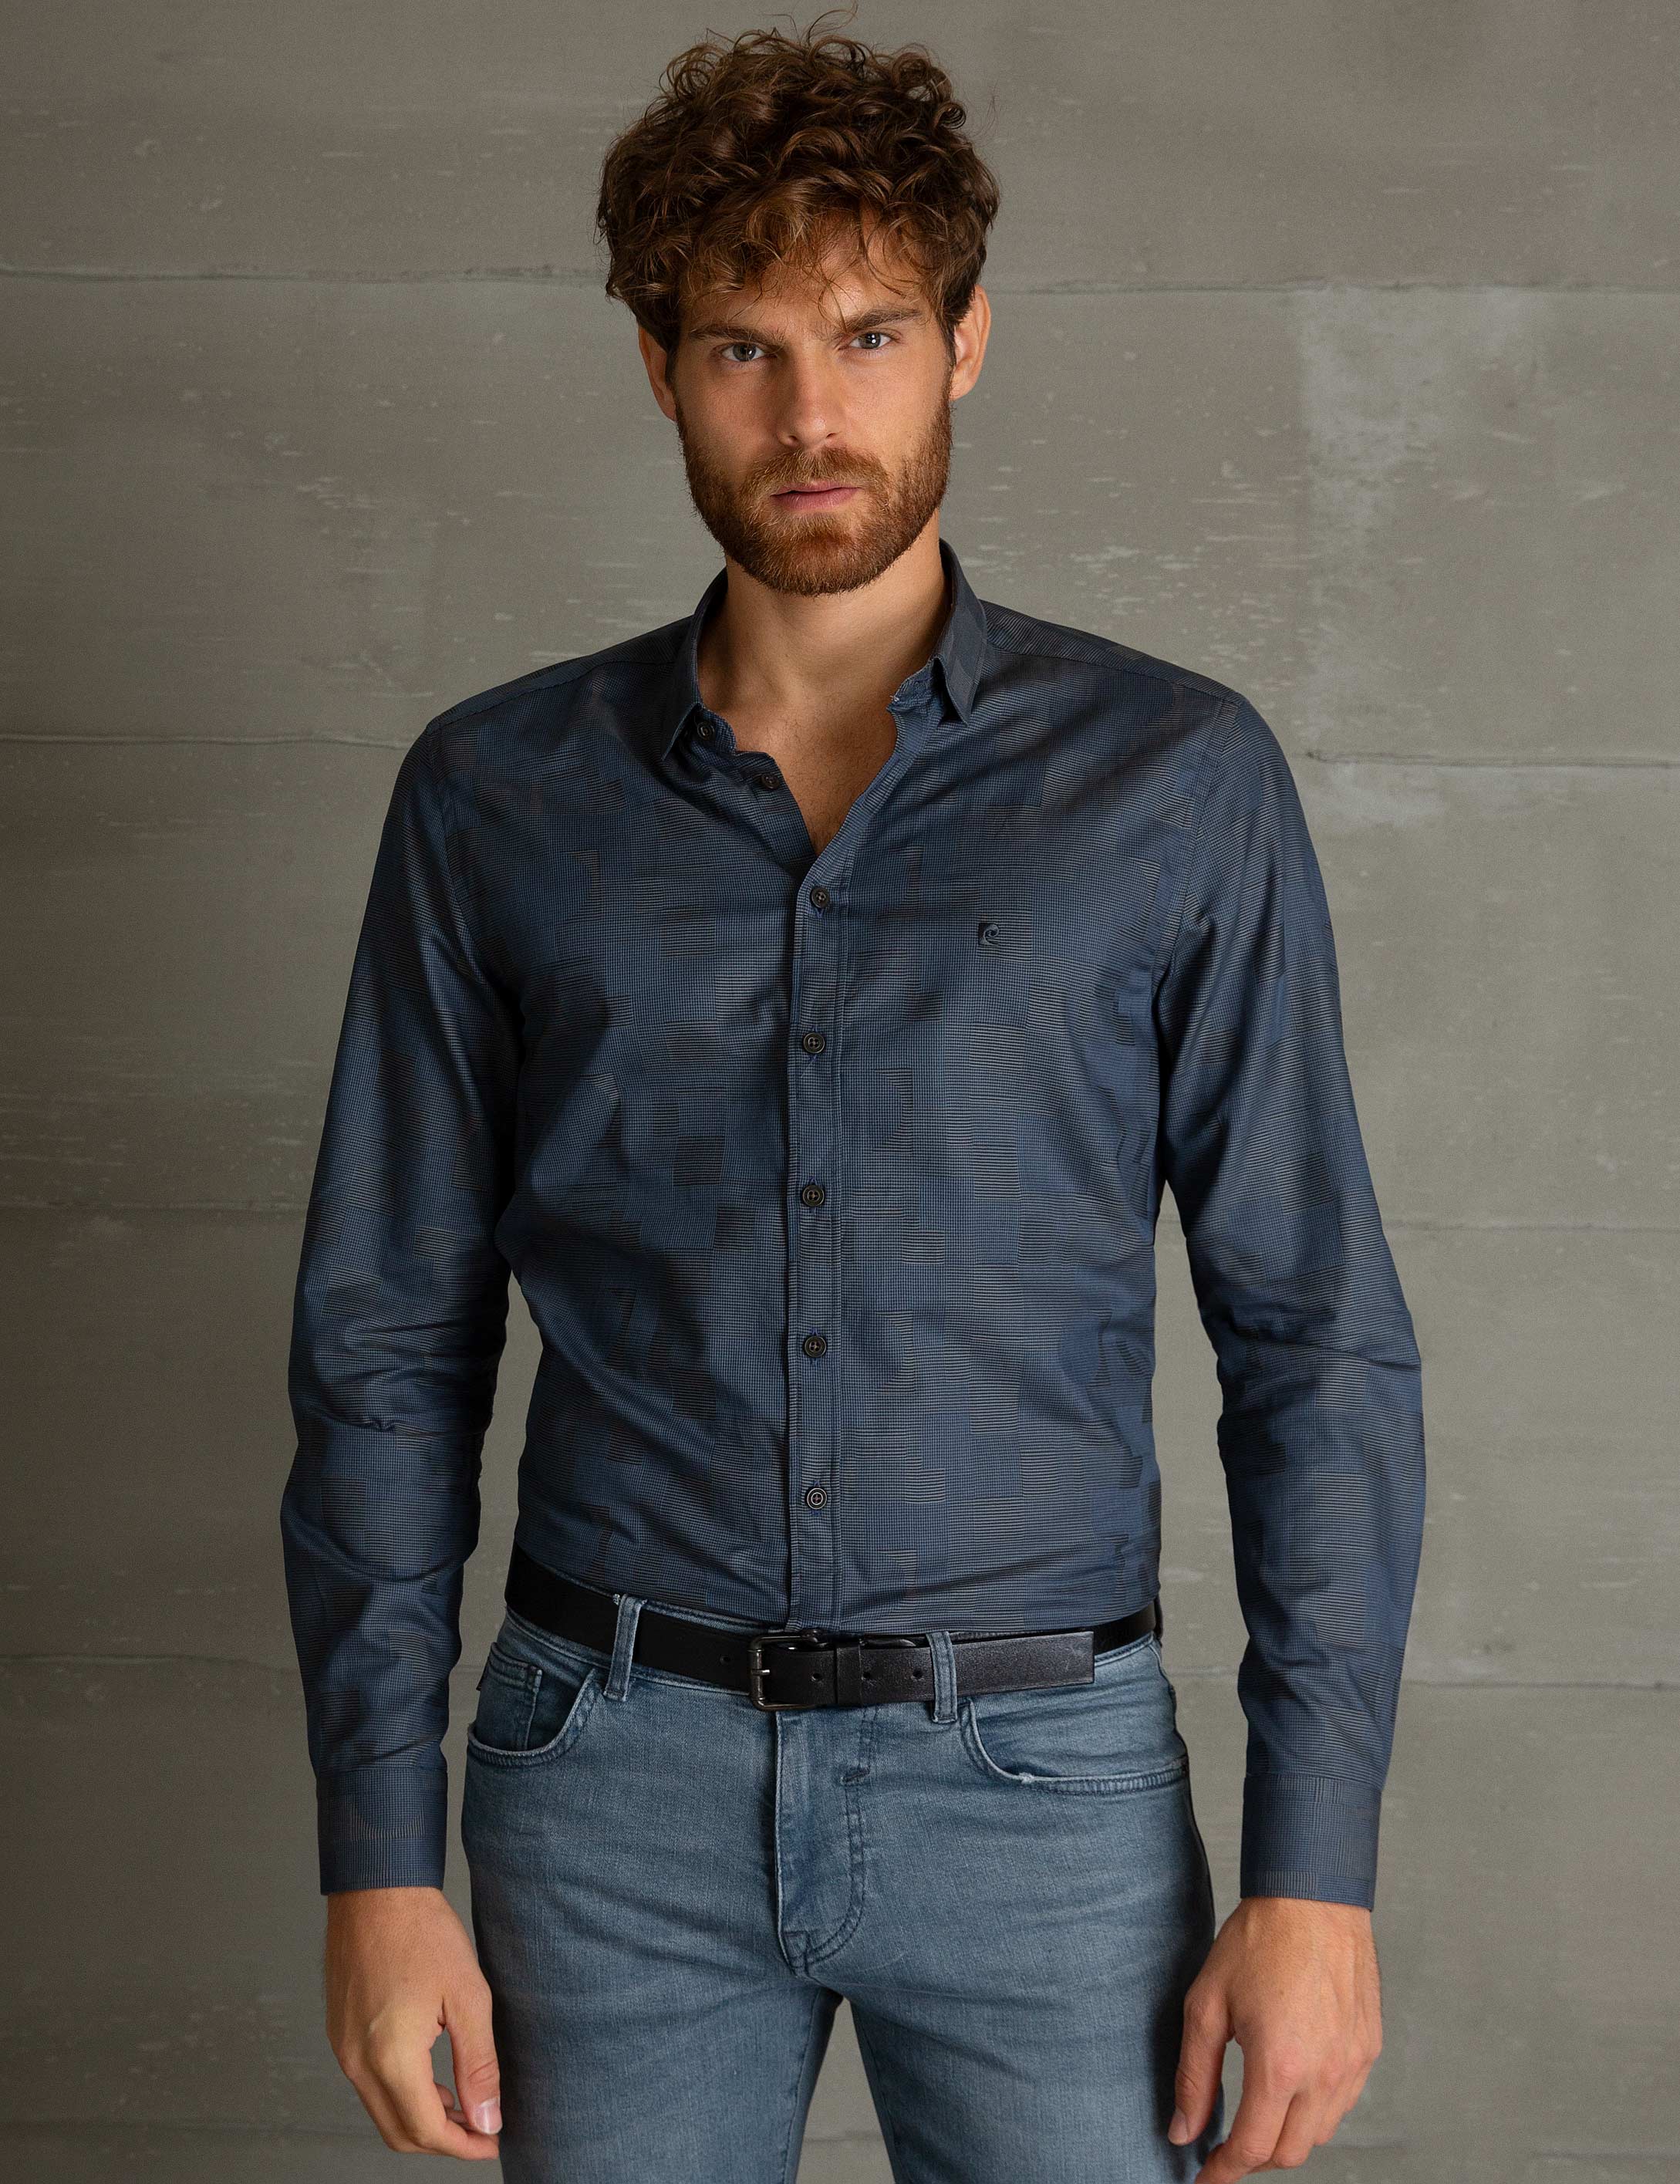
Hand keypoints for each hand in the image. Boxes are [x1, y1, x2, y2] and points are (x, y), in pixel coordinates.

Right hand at [323, 1885, 501, 2159]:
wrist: (376, 1889)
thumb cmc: (421, 1931)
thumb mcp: (468, 1996)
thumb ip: (478, 2065)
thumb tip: (488, 2119)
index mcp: (390, 2057)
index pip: (426, 2131)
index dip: (464, 2146)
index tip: (493, 2143)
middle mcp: (358, 2062)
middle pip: (399, 2134)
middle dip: (443, 2142)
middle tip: (482, 2129)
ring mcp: (344, 2050)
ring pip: (382, 2113)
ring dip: (421, 2119)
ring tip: (463, 2104)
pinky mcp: (340, 2035)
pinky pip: (369, 2086)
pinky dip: (401, 2094)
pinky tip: (431, 2075)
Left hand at [1168, 1894, 1381, 2176]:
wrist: (1312, 1896)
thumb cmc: (1258, 1941)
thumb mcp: (1207, 2004)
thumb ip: (1194, 2076)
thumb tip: (1182, 2132)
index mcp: (1279, 2067)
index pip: (1253, 2150)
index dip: (1223, 2172)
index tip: (1204, 2178)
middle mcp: (1324, 2075)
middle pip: (1288, 2152)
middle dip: (1254, 2158)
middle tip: (1226, 2143)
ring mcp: (1352, 2064)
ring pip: (1319, 2133)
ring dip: (1286, 2136)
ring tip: (1258, 2113)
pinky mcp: (1368, 2049)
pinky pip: (1343, 2103)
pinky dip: (1316, 2110)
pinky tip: (1293, 2085)